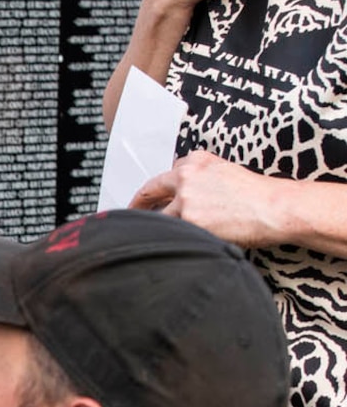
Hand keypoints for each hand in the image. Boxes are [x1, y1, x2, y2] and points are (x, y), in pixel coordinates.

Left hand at [131, 150, 289, 247]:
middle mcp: (187, 176)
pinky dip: (170, 239)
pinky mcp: (190, 220)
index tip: (145, 200)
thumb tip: (184, 194)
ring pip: (159, 216)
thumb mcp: (227, 174)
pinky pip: (171, 232)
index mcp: (197, 161)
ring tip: (156, 238)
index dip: (153, 192)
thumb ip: (202, 179)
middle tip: (129, 217)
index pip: (164, 176)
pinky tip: (172, 245)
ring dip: (159, 227)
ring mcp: (186, 199)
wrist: (276, 208)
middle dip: (137, 205)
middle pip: (150, 191)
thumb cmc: (258, 196)